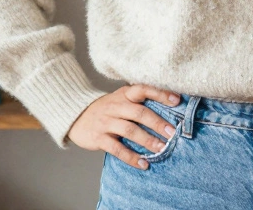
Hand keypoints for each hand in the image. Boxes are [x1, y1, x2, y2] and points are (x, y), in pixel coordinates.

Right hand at [67, 83, 183, 170]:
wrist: (75, 117)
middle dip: (158, 123)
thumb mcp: (119, 99)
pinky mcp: (99, 138)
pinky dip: (131, 157)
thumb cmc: (105, 109)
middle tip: (173, 133)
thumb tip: (169, 110)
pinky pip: (117, 149)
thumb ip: (138, 102)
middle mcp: (115, 106)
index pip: (142, 89)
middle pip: (139, 113)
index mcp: (123, 94)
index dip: (160, 94)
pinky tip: (143, 164)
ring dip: (148, 140)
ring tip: (162, 149)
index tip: (177, 100)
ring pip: (130, 130)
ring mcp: (106, 122)